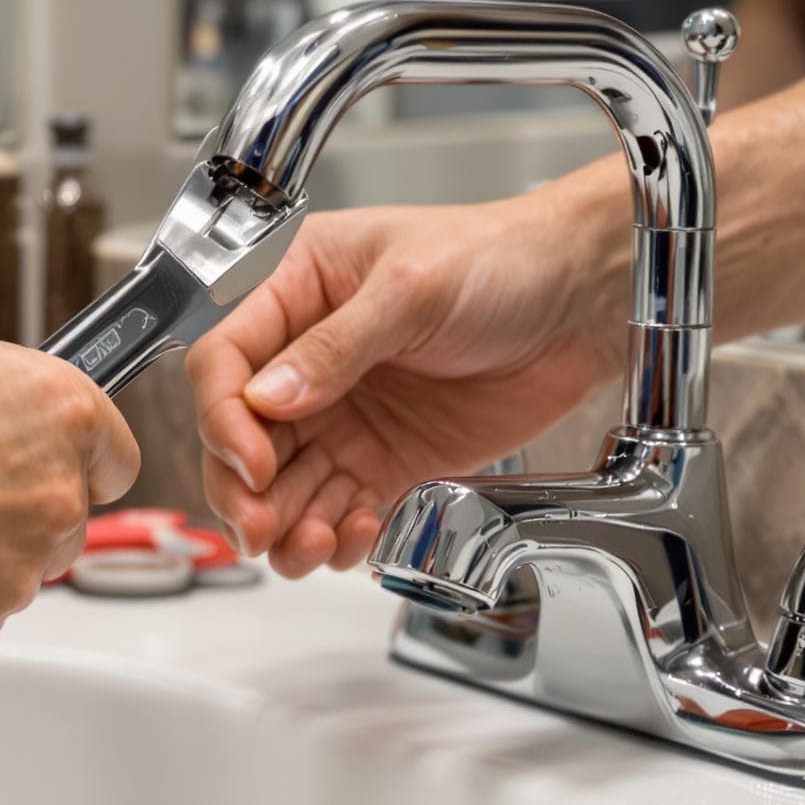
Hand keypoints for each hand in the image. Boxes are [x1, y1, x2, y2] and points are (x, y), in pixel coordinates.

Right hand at [188, 181, 625, 577]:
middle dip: (243, 492)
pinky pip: (338, 512)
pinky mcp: (386, 462)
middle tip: (260, 528)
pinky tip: (357, 533)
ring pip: (283, 489)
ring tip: (313, 545)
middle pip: (240, 439)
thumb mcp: (413, 288)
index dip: (223, 418)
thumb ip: (337, 345)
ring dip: (285, 527)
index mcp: (295, 292)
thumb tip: (268, 398)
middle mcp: (307, 359)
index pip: (224, 362)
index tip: (251, 462)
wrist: (581, 301)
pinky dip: (337, 537)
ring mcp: (345, 417)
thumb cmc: (500, 259)